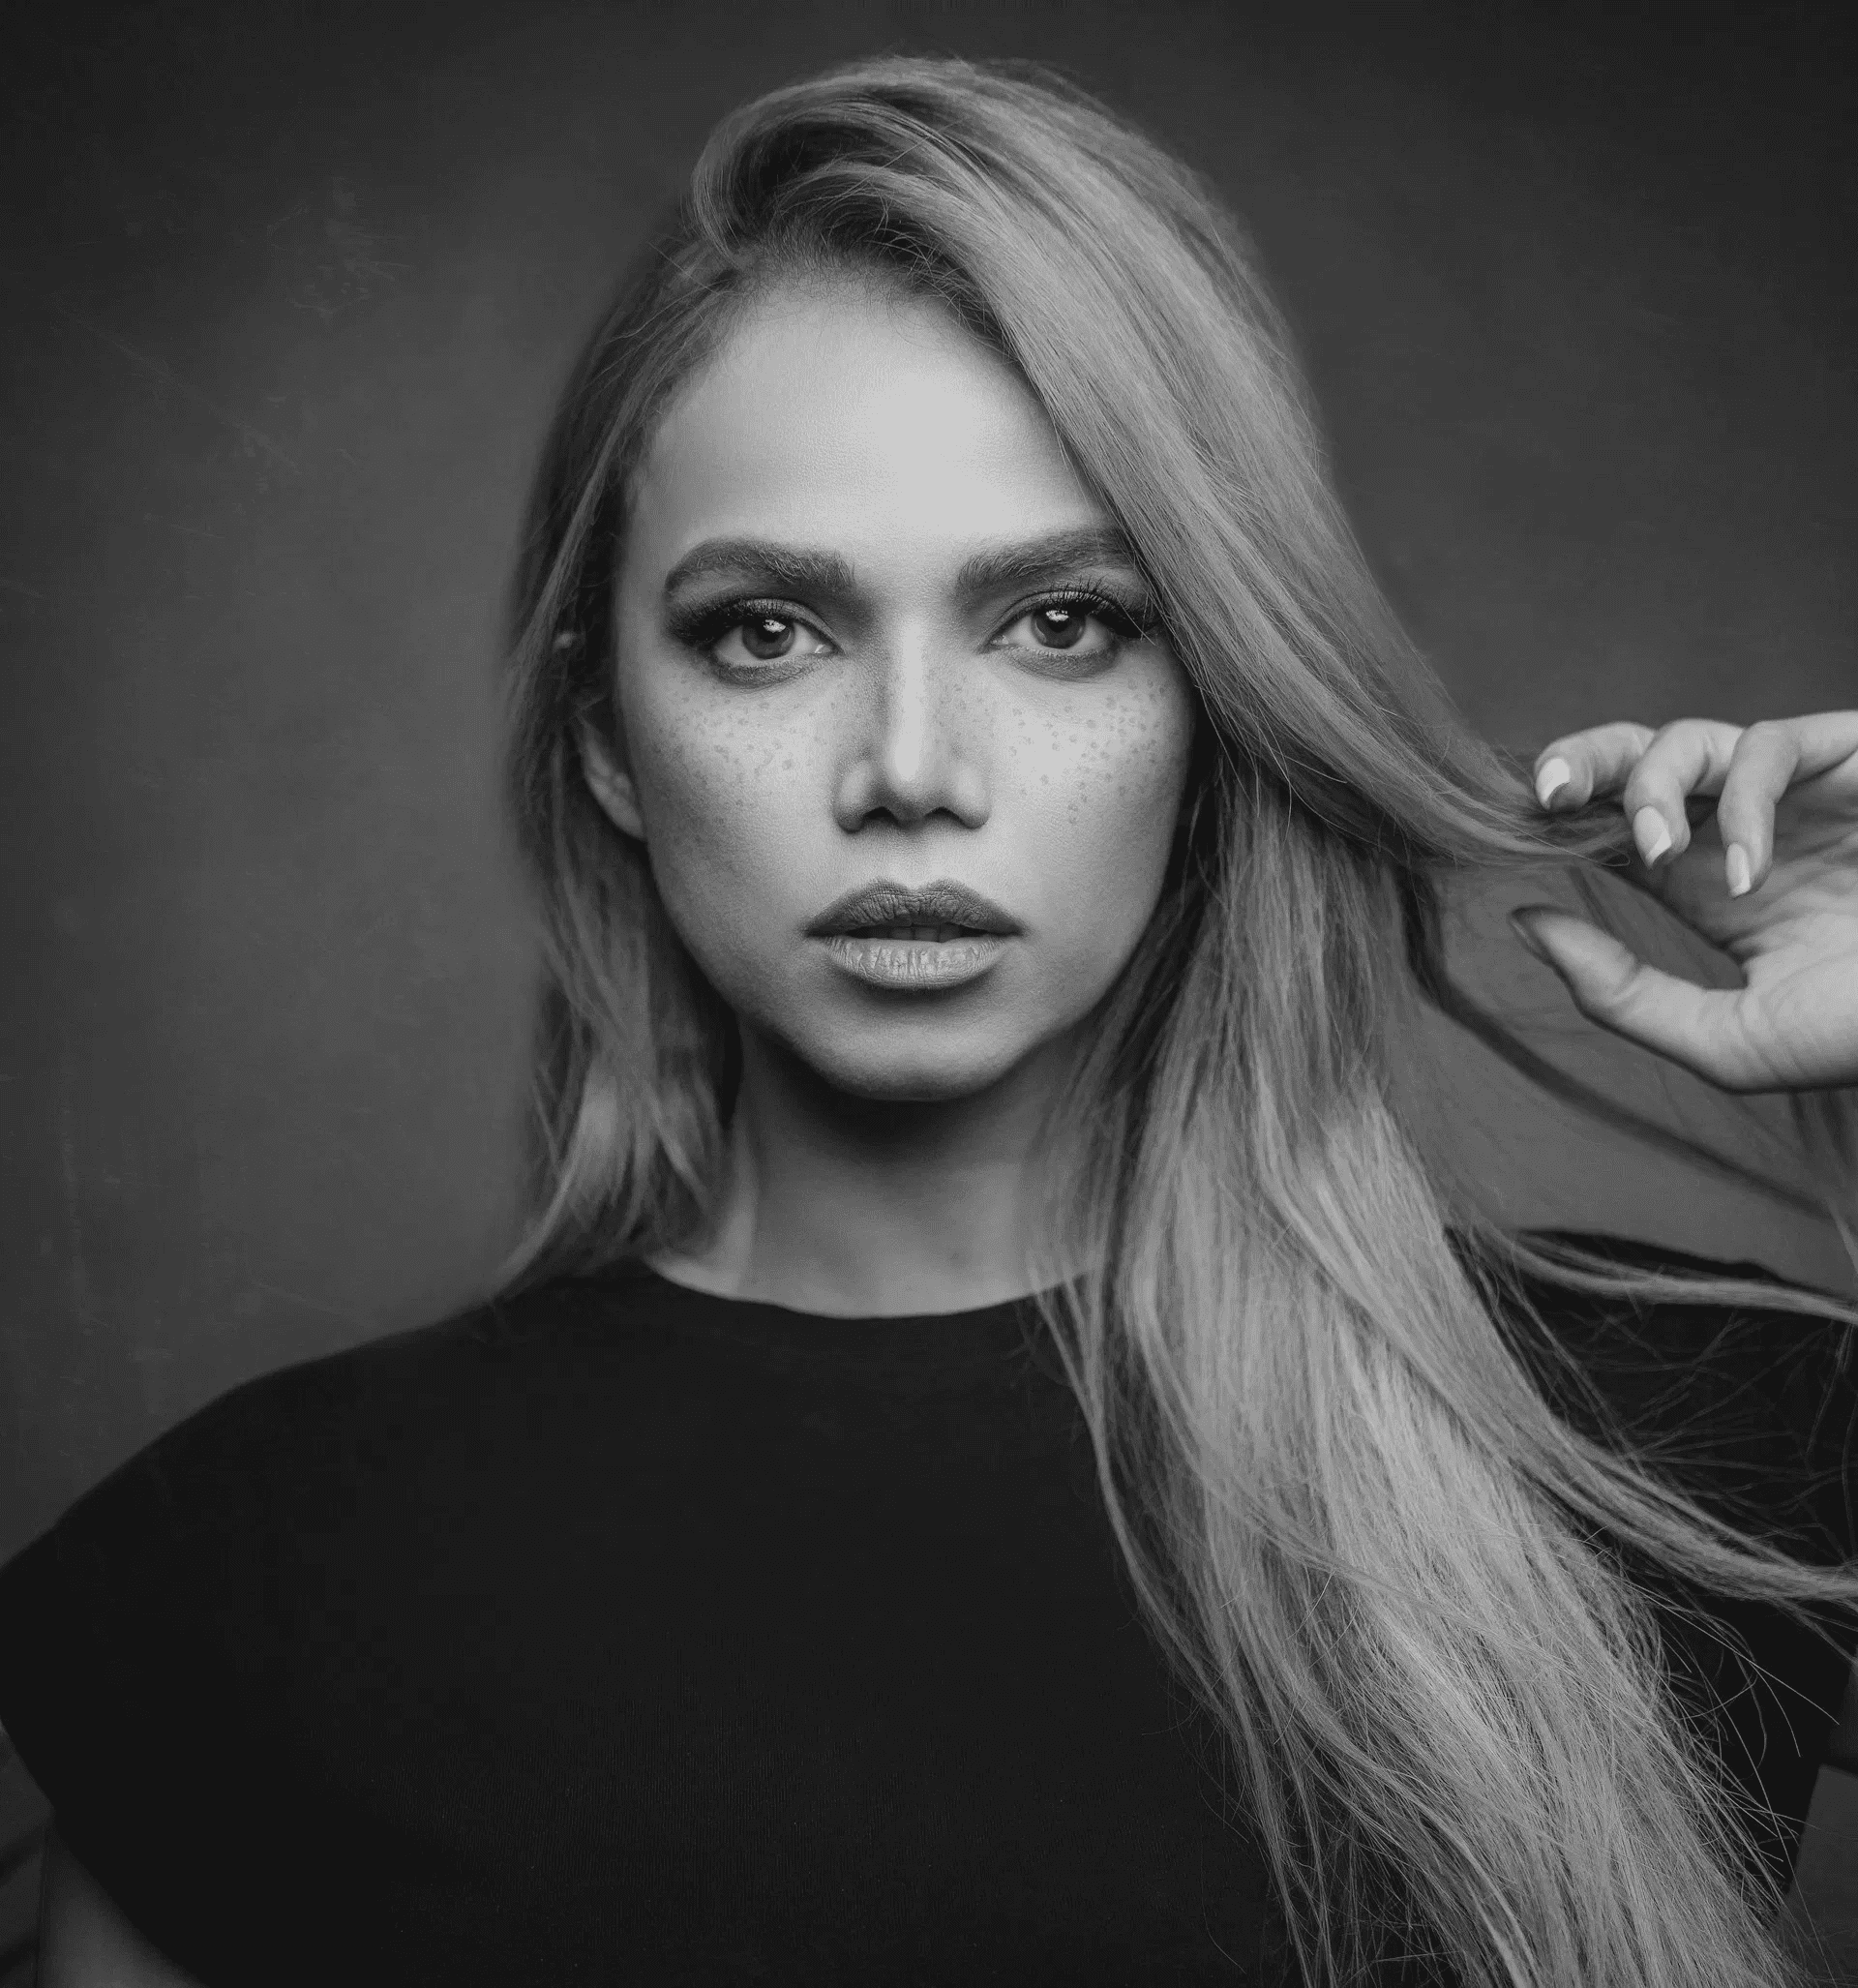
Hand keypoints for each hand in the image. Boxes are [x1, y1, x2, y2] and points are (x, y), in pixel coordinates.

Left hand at [1510, 713, 1857, 1092]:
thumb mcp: (1727, 1040)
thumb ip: (1621, 993)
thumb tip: (1524, 921)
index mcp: (1708, 885)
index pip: (1605, 830)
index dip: (1553, 824)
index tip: (1509, 840)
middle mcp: (1742, 828)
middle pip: (1630, 760)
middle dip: (1576, 761)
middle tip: (1542, 796)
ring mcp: (1796, 792)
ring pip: (1685, 737)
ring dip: (1647, 784)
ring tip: (1654, 851)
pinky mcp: (1850, 758)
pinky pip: (1768, 744)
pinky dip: (1738, 800)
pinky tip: (1745, 871)